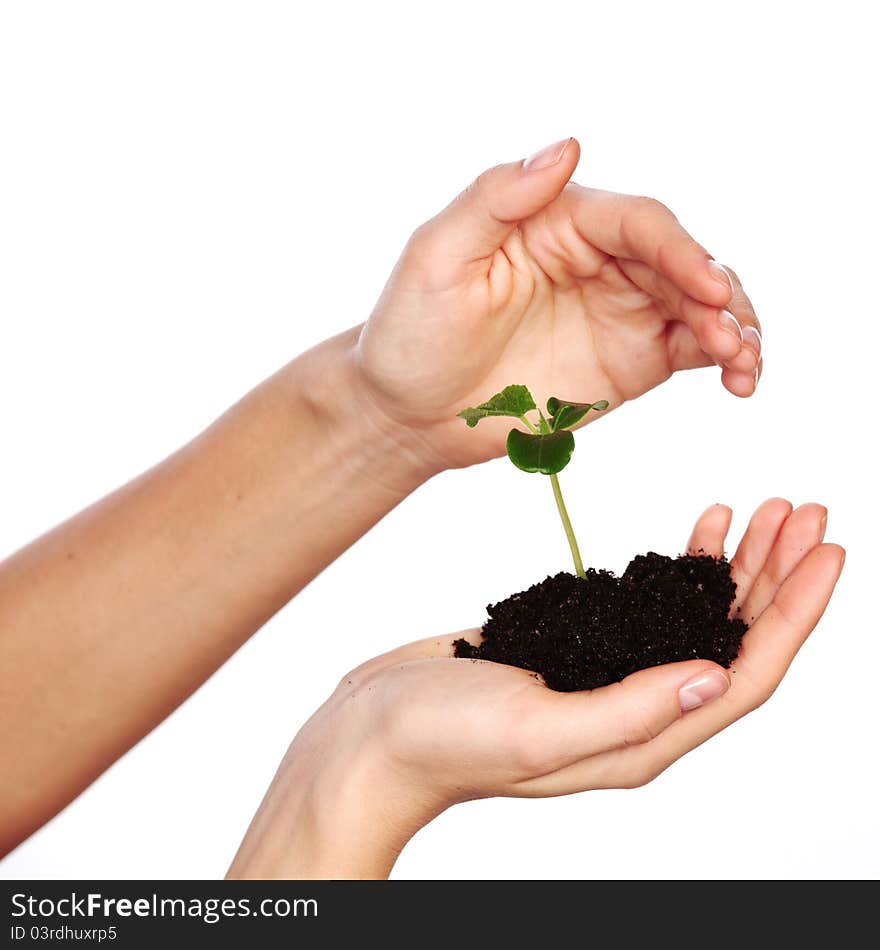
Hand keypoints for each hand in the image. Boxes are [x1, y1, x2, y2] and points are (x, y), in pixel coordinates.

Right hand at [228, 499, 841, 878]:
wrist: (373, 734)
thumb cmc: (442, 743)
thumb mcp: (540, 731)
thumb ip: (631, 709)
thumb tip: (718, 679)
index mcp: (641, 737)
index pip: (746, 673)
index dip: (795, 614)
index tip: (827, 550)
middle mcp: (636, 708)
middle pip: (732, 639)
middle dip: (777, 576)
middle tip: (807, 511)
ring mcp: (605, 674)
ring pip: (696, 616)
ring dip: (736, 565)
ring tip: (764, 510)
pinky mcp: (574, 644)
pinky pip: (649, 601)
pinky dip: (680, 564)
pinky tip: (695, 534)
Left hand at [355, 137, 762, 469]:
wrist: (407, 413)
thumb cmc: (411, 331)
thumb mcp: (437, 257)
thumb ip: (497, 199)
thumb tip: (566, 147)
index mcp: (557, 222)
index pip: (637, 222)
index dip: (680, 250)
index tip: (707, 286)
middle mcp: (598, 260)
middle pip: (681, 261)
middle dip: (718, 294)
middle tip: (732, 335)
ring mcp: (618, 310)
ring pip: (698, 304)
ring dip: (733, 327)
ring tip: (744, 364)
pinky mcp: (629, 360)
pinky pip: (690, 348)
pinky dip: (723, 359)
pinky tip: (738, 378)